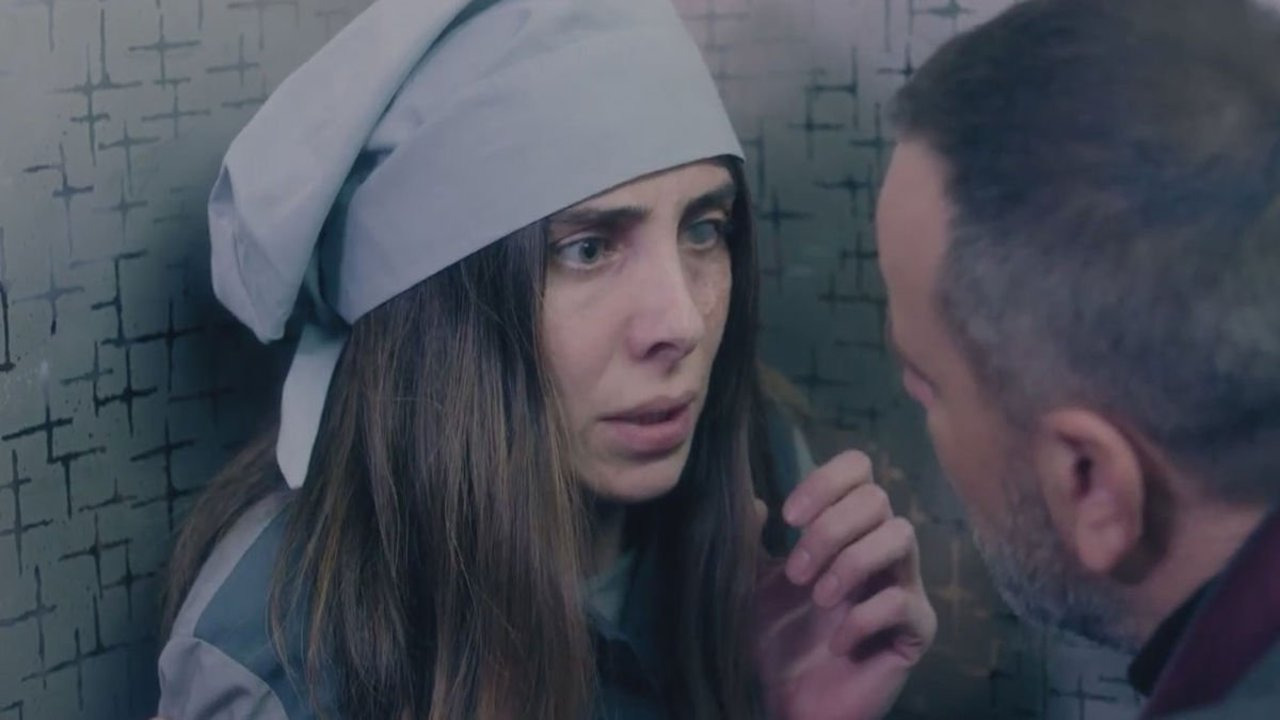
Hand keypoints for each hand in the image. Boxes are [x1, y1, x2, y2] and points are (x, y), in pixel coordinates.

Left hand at [753, 450, 936, 719]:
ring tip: (819, 599)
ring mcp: (904, 586)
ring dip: (852, 562)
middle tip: (796, 573)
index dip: (826, 482)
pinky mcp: (916, 630)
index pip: (858, 471)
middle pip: (878, 498)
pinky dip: (862, 618)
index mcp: (844, 528)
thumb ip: (751, 538)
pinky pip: (903, 602)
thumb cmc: (773, 639)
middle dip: (830, 529)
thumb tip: (752, 497)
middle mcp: (879, 549)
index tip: (788, 517)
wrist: (786, 704)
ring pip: (901, 535)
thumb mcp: (750, 582)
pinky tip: (837, 643)